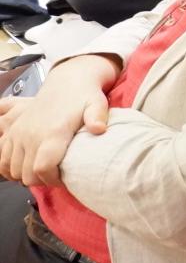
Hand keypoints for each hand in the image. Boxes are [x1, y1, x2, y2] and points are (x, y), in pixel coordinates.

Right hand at [0, 55, 115, 186]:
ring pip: (14, 170)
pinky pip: (3, 159)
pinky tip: (27, 167)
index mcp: (53, 132)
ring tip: (45, 171)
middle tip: (58, 176)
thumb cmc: (85, 96)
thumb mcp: (96, 104)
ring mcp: (19, 134)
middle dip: (43, 181)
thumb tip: (100, 129)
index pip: (43, 168)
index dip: (53, 180)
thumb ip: (98, 117)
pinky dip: (11, 168)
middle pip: (28, 174)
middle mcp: (32, 135)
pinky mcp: (13, 131)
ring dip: (27, 176)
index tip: (65, 180)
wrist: (69, 82)